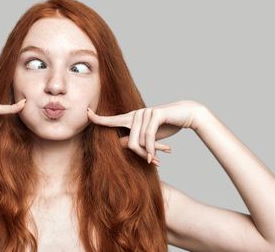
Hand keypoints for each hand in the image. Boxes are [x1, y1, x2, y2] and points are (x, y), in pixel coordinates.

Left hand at [87, 100, 204, 165]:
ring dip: (148, 154)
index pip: (112, 119)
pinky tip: (156, 157)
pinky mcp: (155, 114)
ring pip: (139, 142)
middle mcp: (136, 114)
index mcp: (132, 118)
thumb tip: (120, 144)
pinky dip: (152, 150)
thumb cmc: (167, 125)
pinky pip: (148, 137)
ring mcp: (145, 113)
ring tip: (156, 158)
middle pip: (129, 143)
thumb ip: (136, 138)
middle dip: (140, 155)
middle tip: (151, 161)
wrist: (187, 114)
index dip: (98, 118)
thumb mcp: (150, 135)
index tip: (86, 112)